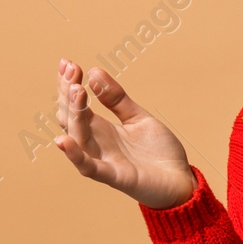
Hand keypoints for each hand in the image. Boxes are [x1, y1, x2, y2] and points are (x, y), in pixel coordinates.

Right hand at [53, 57, 196, 208]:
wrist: (180, 181)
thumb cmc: (158, 152)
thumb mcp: (138, 118)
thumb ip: (117, 99)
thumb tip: (95, 72)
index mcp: (100, 129)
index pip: (76, 105)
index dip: (69, 84)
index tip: (66, 62)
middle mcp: (96, 143)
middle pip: (72, 117)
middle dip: (68, 93)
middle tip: (71, 69)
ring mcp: (103, 159)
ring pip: (78, 136)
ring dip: (74, 114)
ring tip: (75, 89)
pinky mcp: (114, 176)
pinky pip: (88, 167)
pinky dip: (75, 155)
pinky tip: (62, 140)